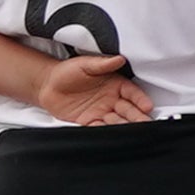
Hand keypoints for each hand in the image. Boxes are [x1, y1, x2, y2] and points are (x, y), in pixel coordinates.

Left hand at [35, 53, 149, 126]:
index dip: (140, 99)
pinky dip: (106, 132)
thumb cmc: (67, 71)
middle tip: (145, 123)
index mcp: (115, 84)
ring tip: (132, 132)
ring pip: (117, 121)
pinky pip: (100, 128)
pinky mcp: (89, 122)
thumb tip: (119, 59)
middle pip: (128, 110)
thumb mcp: (85, 64)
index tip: (147, 106)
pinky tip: (112, 135)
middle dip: (138, 117)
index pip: (132, 93)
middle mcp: (111, 99)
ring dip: (125, 127)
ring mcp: (101, 111)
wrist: (47, 85)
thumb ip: (102, 64)